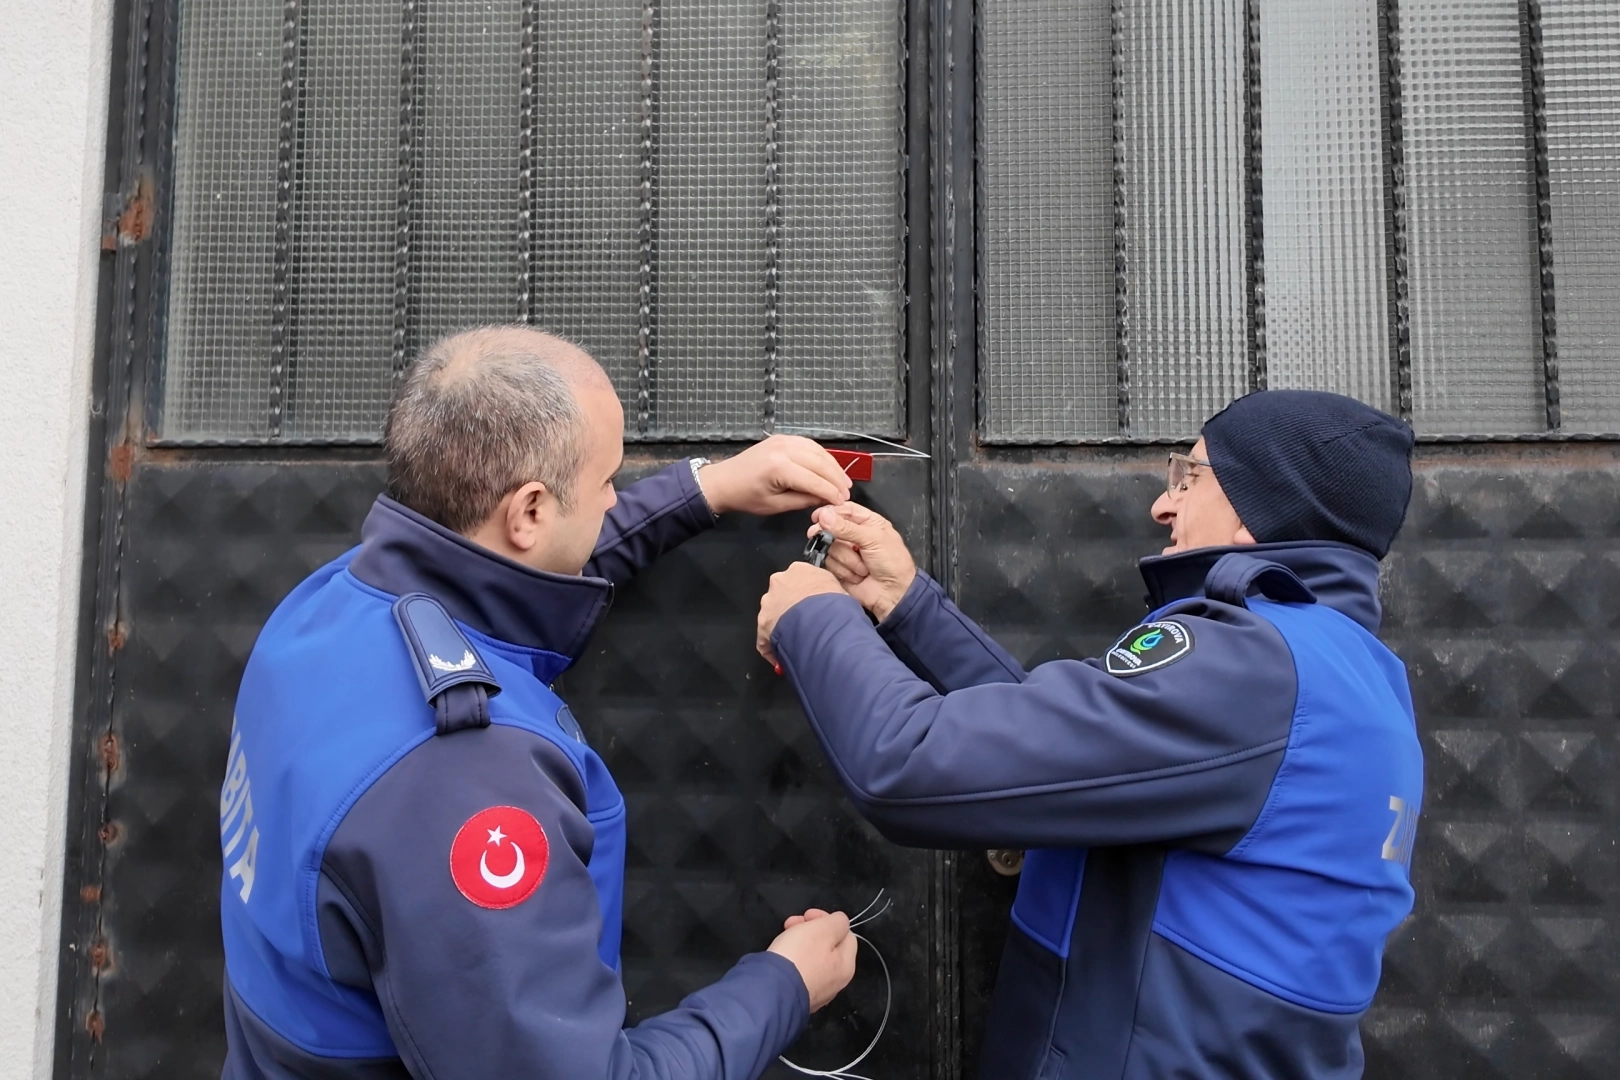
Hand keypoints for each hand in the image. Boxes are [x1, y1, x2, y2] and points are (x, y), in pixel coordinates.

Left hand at [696, 435, 852, 515]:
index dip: (831, 492)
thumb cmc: (746, 497)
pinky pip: (809, 445)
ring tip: (842, 482)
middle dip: (836, 479)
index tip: (842, 502)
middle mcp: (784, 449)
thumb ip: (804, 500)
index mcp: (779, 467)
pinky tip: (829, 467)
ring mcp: (783, 440)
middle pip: (820, 463)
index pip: (815, 480)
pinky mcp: (783, 438)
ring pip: (818, 451)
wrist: (724, 481)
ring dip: (833, 466)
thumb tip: (826, 500)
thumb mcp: (776, 505)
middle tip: (847, 493)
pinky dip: (822, 456)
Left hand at [756, 562, 844, 667]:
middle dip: (791, 611)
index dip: (806, 596)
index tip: (812, 607)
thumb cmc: (835, 605)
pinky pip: (765, 639)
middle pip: (782, 597)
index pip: (800, 581)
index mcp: (800, 570)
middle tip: (804, 626)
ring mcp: (769, 603)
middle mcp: (780, 583)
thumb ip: (830, 593)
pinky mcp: (762, 624)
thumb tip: (835, 604)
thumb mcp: (840, 592)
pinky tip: (784, 660)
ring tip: (796, 643)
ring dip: (782, 629)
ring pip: (772, 617)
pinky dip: (773, 649)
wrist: (822, 621)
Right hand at [769, 909, 856, 1012]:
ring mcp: (817, 993)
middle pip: (829, 947)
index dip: (827, 919)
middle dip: (811, 930)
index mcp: (846, 966)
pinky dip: (794, 960)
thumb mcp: (822, 930)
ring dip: (801, 942)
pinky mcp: (798, 997)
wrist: (771, 992)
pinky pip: (801, 972)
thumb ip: (838, 922)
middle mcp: (836, 983)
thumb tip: (840, 923)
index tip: (807, 915)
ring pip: (813, 959)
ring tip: (784, 937)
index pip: (846, 934)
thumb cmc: (799, 956)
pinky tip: (782, 957)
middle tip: (792, 924)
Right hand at [809, 503, 916, 621]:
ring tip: (863, 568)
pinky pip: (829, 564)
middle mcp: (855, 536)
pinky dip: (843, 571)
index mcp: (868, 522)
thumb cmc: (893, 563)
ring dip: (846, 560)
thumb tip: (824, 516)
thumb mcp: (873, 539)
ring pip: (830, 548)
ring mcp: (845, 553)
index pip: (844, 510)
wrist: (893, 594)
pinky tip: (857, 576)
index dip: (830, 512)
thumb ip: (847, 527)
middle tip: (831, 540)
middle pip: (831, 528)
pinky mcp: (839, 569)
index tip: (818, 517)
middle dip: (835, 538)